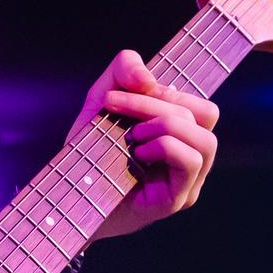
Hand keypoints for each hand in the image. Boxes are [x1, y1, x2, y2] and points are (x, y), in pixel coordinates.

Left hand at [75, 51, 218, 239]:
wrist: (67, 197)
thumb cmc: (89, 153)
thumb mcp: (102, 101)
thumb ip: (123, 72)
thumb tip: (149, 78)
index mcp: (182, 136)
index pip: (201, 106)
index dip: (167, 91)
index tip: (118, 94)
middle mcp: (191, 159)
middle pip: (205, 116)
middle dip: (155, 104)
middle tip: (116, 108)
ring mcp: (188, 183)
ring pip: (205, 140)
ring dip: (165, 125)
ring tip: (132, 136)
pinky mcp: (175, 200)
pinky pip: (189, 162)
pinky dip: (163, 147)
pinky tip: (136, 152)